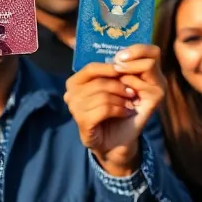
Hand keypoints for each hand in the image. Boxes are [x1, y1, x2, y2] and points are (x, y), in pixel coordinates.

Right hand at [67, 45, 164, 176]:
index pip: (91, 67)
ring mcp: (74, 109)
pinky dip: (120, 110)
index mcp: (75, 82)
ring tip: (129, 105)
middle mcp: (70, 94)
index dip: (111, 68)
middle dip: (120, 87)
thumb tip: (122, 60)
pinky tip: (126, 113)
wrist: (118, 141)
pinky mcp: (82, 122)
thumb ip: (116, 73)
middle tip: (132, 94)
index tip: (127, 73)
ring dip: (122, 100)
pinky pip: (104, 109)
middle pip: (99, 82)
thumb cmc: (117, 111)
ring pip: (103, 96)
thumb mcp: (117, 88)